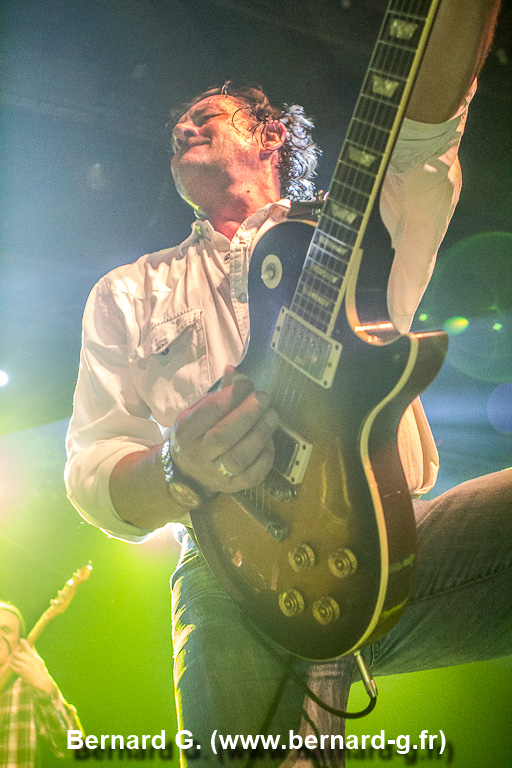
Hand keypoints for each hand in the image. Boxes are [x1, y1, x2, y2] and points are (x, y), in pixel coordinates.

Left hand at [9, 639, 54, 694]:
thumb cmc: (39, 670)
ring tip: (12, 658)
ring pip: (14, 660)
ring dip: (12, 658)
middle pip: (17, 654)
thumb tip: (29, 649)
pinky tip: (11, 664)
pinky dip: (11, 664)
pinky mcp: (21, 672)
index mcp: (33, 657)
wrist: (40, 680)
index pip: (28, 647)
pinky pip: (13, 667)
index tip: (21, 639)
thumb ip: (32, 655)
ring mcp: (24, 667)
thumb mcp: (37, 660)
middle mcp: (28, 661)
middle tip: (14, 652)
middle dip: (14, 652)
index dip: (24, 642)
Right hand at [170, 367, 278, 493]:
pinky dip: (265, 457)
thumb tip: (236, 372)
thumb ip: (219, 393)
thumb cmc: (197, 434)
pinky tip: (269, 441)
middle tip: (264, 398)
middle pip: (224, 436)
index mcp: (185, 431)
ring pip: (239, 457)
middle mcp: (197, 455)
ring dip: (261, 434)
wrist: (188, 472)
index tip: (247, 384)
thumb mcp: (199, 411)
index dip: (232, 396)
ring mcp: (214, 474)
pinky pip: (252, 476)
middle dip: (248, 414)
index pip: (209, 412)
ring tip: (272, 416)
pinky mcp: (232, 488)